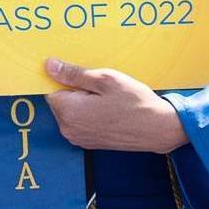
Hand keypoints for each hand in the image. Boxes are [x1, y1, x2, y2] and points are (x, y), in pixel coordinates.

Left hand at [44, 58, 188, 153]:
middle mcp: (68, 129)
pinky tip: (107, 108)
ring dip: (82, 101)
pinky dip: (89, 112)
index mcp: (69, 113)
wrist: (159, 128)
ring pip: (70, 110)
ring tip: (106, 98)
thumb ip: (73, 73)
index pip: (49, 88)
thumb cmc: (134, 102)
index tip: (80, 75)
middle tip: (99, 86)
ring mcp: (78, 138)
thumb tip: (49, 66)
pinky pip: (80, 121)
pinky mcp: (89, 142)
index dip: (63, 78)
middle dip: (74, 90)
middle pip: (59, 100)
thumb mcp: (105, 79)